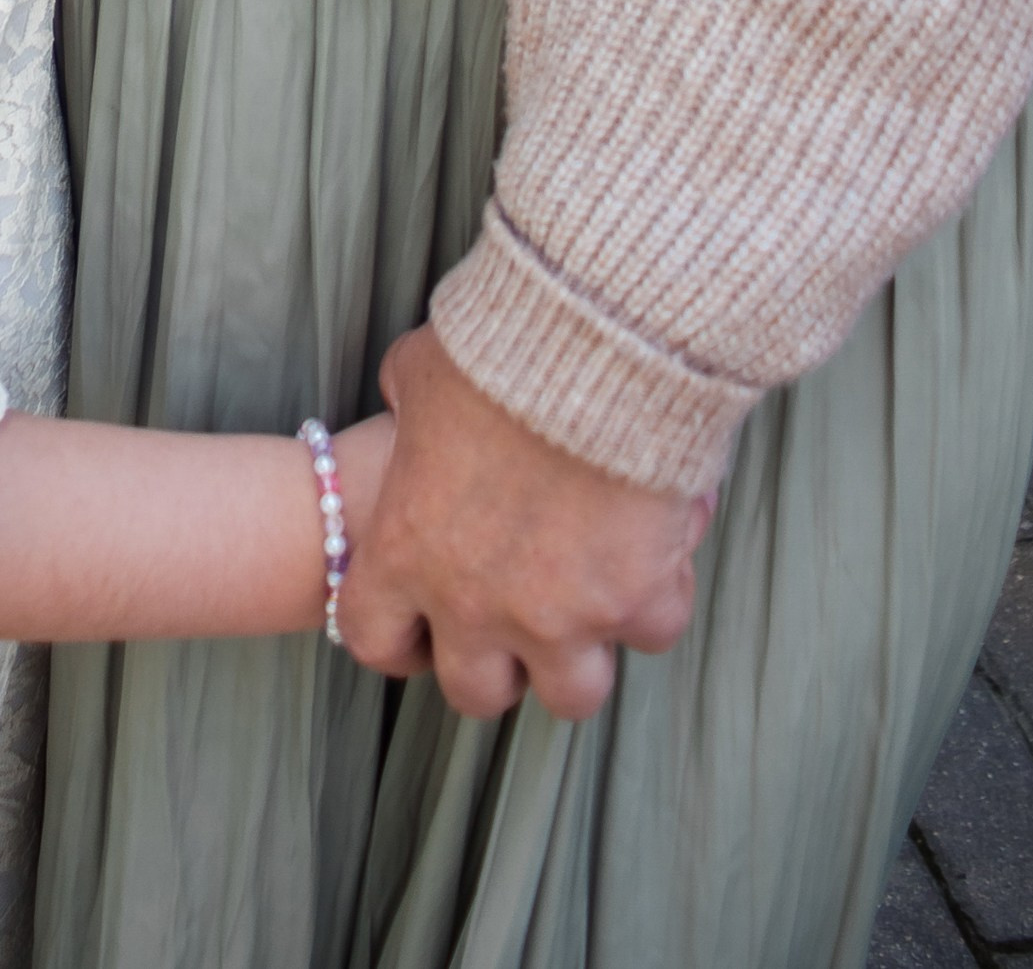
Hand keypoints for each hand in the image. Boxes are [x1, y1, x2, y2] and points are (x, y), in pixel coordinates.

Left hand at [342, 325, 706, 721]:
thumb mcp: (420, 370)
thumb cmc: (497, 347)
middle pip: (478, 690)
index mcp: (409, 550)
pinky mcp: (636, 600)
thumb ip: (408, 408)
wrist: (591, 341)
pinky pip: (652, 630)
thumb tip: (409, 406)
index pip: (374, 638)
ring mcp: (561, 615)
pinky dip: (658, 594)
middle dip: (501, 658)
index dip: (401, 634)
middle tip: (520, 611)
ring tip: (593, 591)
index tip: (424, 620)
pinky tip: (656, 543)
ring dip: (583, 648)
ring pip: (573, 691)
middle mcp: (477, 602)